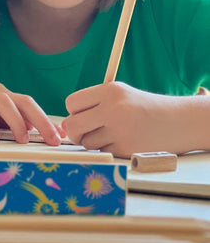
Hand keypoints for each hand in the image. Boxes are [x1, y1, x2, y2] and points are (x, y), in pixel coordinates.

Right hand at [0, 79, 61, 144]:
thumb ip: (1, 120)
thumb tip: (27, 132)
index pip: (30, 104)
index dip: (47, 120)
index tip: (61, 137)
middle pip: (24, 102)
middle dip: (42, 121)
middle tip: (55, 141)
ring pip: (5, 103)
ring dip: (17, 121)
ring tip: (24, 139)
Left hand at [64, 81, 187, 157]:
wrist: (179, 121)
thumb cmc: (143, 108)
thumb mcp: (120, 95)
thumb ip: (92, 106)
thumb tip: (62, 126)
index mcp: (110, 91)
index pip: (71, 103)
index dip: (73, 112)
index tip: (83, 115)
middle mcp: (113, 109)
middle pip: (72, 125)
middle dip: (75, 132)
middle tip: (86, 131)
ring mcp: (120, 130)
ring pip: (86, 142)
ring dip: (93, 141)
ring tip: (112, 133)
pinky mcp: (126, 148)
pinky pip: (102, 151)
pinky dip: (108, 149)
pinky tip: (124, 140)